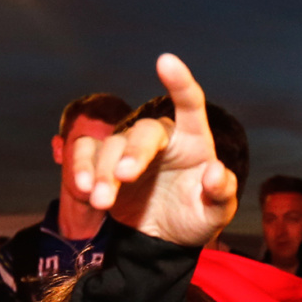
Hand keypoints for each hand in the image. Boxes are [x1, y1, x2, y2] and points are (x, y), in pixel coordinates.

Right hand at [69, 54, 236, 246]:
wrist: (162, 240)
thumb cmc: (194, 217)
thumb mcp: (215, 214)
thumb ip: (221, 194)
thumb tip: (216, 170)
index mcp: (192, 142)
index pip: (189, 105)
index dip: (180, 83)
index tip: (165, 61)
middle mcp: (160, 139)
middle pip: (143, 131)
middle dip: (132, 152)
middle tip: (124, 176)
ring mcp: (129, 149)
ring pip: (111, 145)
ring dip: (102, 172)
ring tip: (101, 201)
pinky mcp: (103, 163)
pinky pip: (86, 152)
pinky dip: (81, 167)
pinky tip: (84, 189)